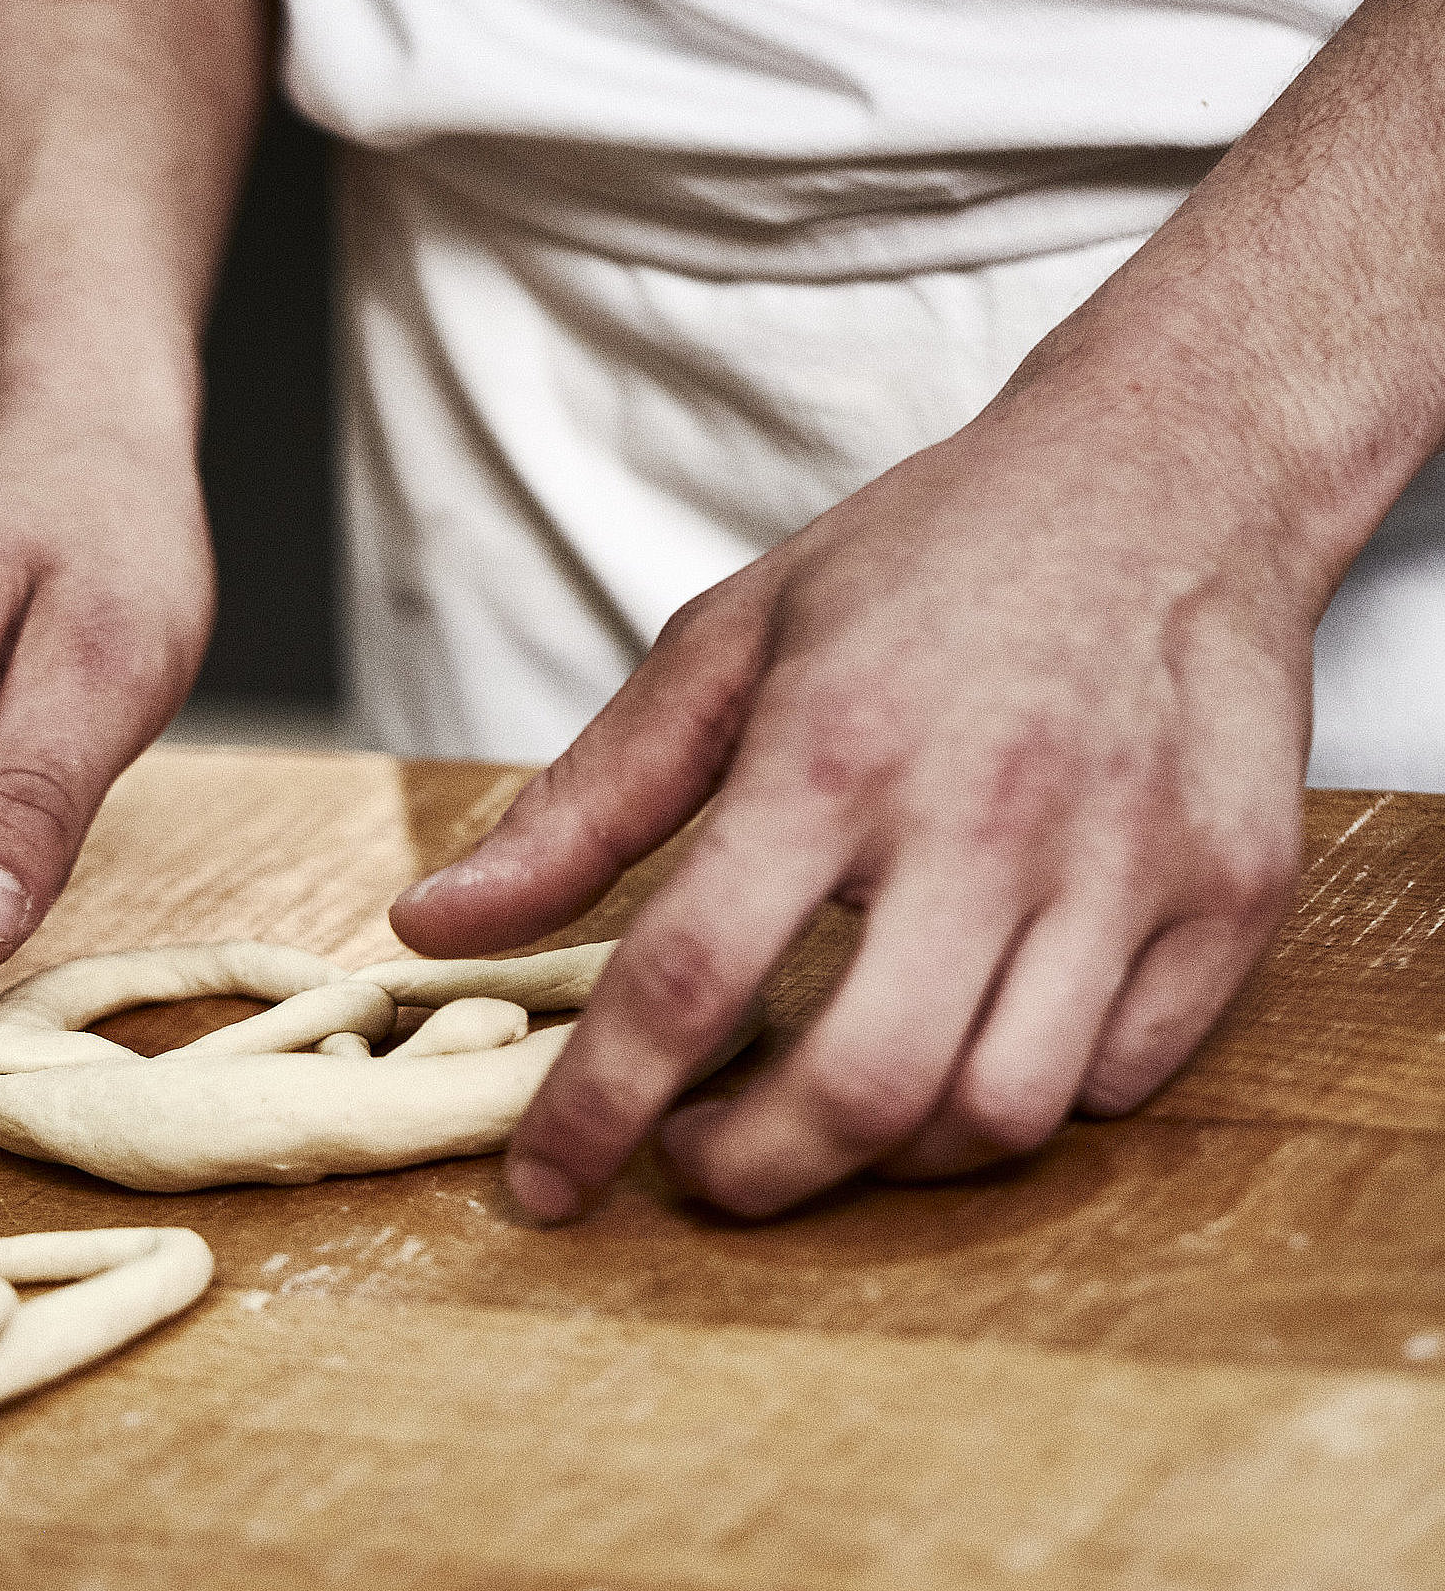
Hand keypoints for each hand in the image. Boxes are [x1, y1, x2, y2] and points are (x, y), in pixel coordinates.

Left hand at [390, 389, 1317, 1220]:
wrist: (1161, 476)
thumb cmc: (926, 557)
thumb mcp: (729, 643)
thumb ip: (584, 800)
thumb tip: (433, 924)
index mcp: (831, 748)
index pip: (686, 977)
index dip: (596, 1108)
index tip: (547, 1186)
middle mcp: (984, 818)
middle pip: (858, 1090)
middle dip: (751, 1174)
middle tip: (697, 1154)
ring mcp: (1125, 863)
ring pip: (999, 1114)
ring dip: (889, 1153)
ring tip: (831, 1090)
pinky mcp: (1230, 894)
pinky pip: (1121, 1078)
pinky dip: (1028, 1092)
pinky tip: (973, 1028)